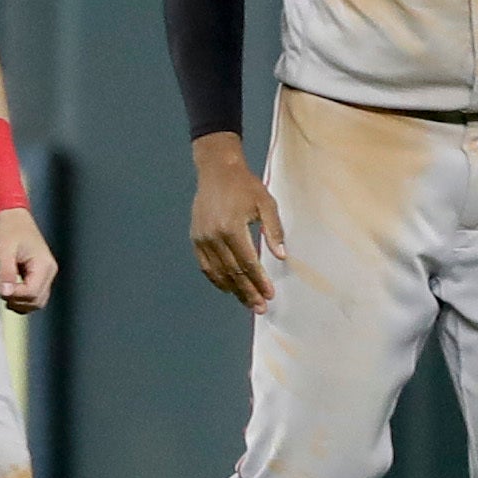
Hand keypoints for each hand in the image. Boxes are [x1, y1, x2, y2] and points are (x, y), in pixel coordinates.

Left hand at [0, 208, 57, 313]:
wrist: (12, 216)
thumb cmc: (8, 229)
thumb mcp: (4, 250)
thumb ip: (6, 272)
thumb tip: (5, 293)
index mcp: (44, 264)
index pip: (32, 292)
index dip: (15, 295)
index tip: (0, 289)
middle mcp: (49, 271)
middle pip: (37, 300)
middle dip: (18, 301)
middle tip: (2, 291)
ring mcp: (46, 273)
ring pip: (37, 300)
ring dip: (21, 302)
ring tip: (5, 291)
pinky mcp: (39, 274)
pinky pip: (34, 294)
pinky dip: (22, 298)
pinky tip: (10, 290)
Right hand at [189, 132, 285, 313]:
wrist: (217, 170)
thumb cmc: (245, 186)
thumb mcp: (266, 203)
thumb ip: (273, 230)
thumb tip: (281, 256)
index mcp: (232, 227)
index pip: (247, 262)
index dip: (259, 281)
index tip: (269, 294)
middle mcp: (214, 235)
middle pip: (232, 272)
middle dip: (248, 292)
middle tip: (260, 307)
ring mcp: (202, 238)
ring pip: (218, 272)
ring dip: (233, 290)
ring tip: (247, 302)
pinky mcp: (195, 238)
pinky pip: (205, 265)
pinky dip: (216, 279)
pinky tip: (228, 288)